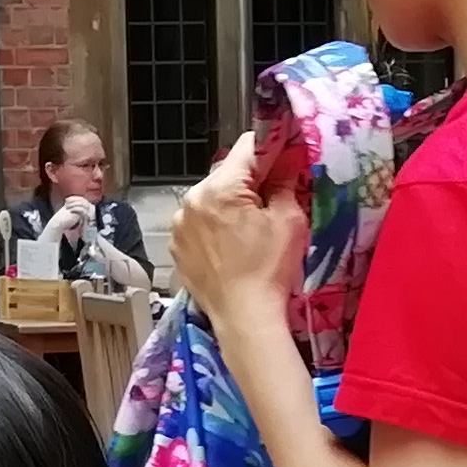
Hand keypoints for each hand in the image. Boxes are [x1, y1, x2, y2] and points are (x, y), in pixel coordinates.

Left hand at [171, 135, 305, 329]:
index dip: (270, 150)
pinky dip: (214, 227)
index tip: (284, 161)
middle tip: (269, 204)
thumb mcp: (289, 219)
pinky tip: (231, 247)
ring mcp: (179, 224)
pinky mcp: (177, 246)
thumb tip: (286, 160)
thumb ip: (285, 181)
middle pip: (226, 174)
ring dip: (229, 205)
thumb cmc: (270, 270)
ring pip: (210, 198)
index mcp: (219, 188)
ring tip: (248, 232)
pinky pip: (198, 222)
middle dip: (249, 183)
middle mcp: (191, 199)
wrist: (244, 318)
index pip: (247, 147)